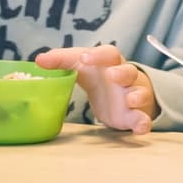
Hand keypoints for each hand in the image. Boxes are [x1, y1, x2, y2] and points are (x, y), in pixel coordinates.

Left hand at [34, 45, 157, 133]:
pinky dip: (144, 123)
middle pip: (128, 71)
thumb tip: (39, 59)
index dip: (98, 55)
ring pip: (139, 93)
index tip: (84, 58)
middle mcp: (125, 77)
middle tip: (111, 75)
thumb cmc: (98, 74)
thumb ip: (61, 61)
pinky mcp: (134, 115)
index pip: (109, 53)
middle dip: (122, 73)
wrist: (119, 93)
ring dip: (136, 96)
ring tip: (130, 100)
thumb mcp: (81, 66)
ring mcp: (133, 95)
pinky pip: (143, 118)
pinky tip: (141, 128)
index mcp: (111, 63)